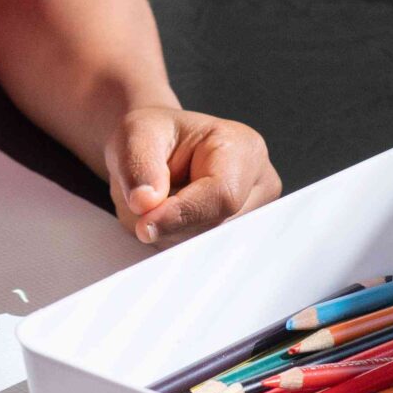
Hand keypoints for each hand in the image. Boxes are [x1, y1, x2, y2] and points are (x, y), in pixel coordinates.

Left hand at [104, 108, 280, 246]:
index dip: (182, 215)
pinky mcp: (236, 237)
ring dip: (168, 235)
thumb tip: (146, 203)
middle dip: (170, 225)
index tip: (144, 224)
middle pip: (214, 228)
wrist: (155, 150)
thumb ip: (139, 167)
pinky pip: (199, 256)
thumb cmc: (153, 137)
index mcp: (243, 148)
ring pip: (204, 248)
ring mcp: (251, 215)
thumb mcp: (135, 136)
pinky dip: (172, 242)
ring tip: (156, 202)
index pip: (223, 197)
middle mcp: (258, 185)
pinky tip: (166, 218)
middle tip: (142, 200)